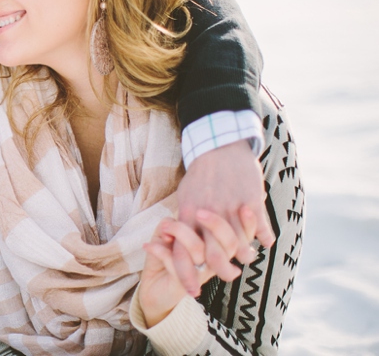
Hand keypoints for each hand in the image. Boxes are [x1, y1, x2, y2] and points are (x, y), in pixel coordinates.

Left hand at [140, 210, 241, 326]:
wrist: (153, 288)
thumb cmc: (165, 252)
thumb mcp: (171, 230)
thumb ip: (180, 220)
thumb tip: (175, 218)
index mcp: (216, 246)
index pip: (242, 235)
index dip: (249, 224)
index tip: (244, 207)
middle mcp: (213, 262)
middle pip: (229, 244)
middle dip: (216, 224)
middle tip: (199, 212)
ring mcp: (200, 273)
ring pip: (199, 250)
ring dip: (182, 233)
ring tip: (165, 226)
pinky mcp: (183, 284)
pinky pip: (175, 265)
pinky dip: (159, 251)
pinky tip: (148, 245)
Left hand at [174, 140, 273, 295]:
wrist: (219, 144)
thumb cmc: (200, 172)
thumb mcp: (185, 196)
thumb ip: (183, 221)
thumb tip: (171, 240)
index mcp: (187, 214)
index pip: (183, 254)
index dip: (187, 276)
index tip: (192, 292)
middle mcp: (208, 215)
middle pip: (214, 257)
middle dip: (221, 272)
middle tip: (228, 276)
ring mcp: (231, 209)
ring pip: (240, 247)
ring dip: (244, 256)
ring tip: (247, 257)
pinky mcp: (251, 202)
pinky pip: (261, 229)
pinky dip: (265, 237)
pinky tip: (265, 241)